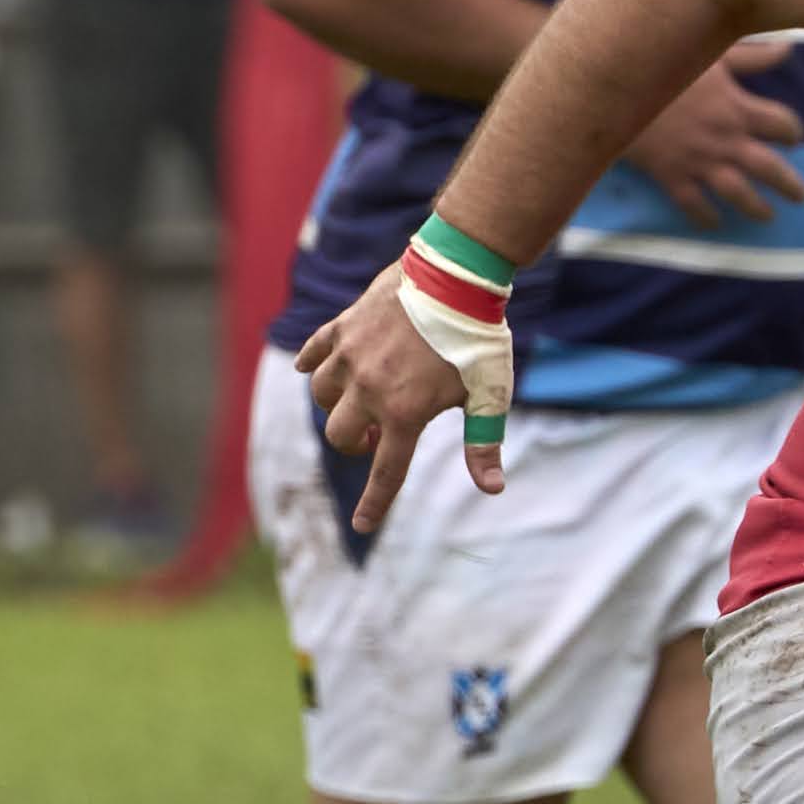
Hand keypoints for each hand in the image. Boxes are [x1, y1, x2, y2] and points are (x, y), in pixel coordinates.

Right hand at [293, 259, 493, 523]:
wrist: (455, 277)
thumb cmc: (477, 338)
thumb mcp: (489, 393)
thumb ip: (484, 442)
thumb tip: (492, 488)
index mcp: (404, 412)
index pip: (385, 472)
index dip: (374, 503)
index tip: (362, 527)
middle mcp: (368, 389)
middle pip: (340, 435)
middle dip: (354, 443)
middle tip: (376, 434)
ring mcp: (350, 357)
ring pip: (321, 396)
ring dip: (335, 405)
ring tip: (359, 398)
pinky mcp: (342, 328)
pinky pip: (313, 352)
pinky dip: (311, 363)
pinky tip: (315, 367)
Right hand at [629, 35, 803, 224]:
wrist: (618, 92)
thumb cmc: (667, 67)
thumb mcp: (714, 56)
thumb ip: (753, 57)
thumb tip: (789, 49)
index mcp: (739, 108)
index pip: (782, 124)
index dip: (792, 132)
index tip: (793, 138)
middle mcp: (726, 140)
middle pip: (768, 168)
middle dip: (788, 185)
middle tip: (800, 197)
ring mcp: (698, 162)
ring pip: (737, 193)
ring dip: (756, 208)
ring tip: (767, 216)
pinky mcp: (670, 176)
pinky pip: (693, 204)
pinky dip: (706, 216)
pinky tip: (715, 223)